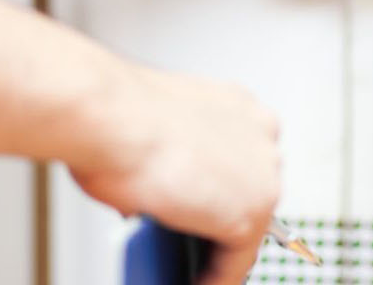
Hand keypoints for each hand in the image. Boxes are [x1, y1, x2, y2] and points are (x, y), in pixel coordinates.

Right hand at [71, 67, 282, 284]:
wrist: (110, 118)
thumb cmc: (116, 115)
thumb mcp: (152, 131)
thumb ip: (171, 160)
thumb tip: (154, 192)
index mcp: (235, 105)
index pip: (239, 159)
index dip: (217, 187)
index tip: (201, 206)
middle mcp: (258, 133)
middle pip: (248, 190)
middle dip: (218, 214)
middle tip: (189, 238)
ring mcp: (262, 175)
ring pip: (246, 227)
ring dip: (216, 248)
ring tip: (188, 265)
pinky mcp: (250, 216)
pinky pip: (236, 261)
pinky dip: (215, 277)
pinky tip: (195, 282)